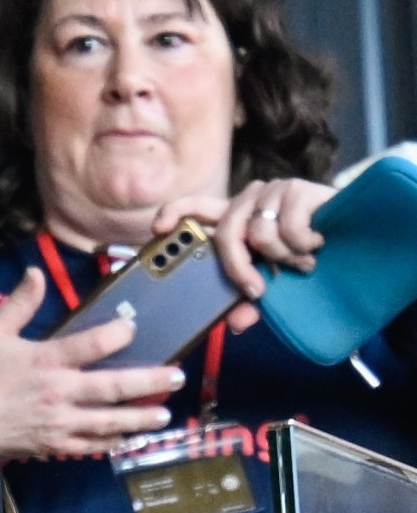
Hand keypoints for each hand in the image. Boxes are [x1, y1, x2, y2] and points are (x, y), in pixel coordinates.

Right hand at [0, 267, 183, 458]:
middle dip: (149, 382)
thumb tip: (37, 273)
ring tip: (165, 416)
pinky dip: (112, 442)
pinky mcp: (55, 443)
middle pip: (113, 387)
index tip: (134, 326)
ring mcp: (61, 422)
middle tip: (177, 377)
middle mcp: (61, 392)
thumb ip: (19, 303)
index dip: (117, 334)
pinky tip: (128, 439)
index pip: (92, 345)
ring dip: (140, 418)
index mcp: (47, 360)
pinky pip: (90, 445)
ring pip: (110, 421)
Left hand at [153, 178, 331, 331]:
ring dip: (285, 258)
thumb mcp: (271, 278)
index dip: (173, 214)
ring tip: (303, 261)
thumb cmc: (304, 256)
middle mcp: (247, 200)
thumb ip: (248, 298)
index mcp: (233, 217)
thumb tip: (236, 323)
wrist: (354, 240)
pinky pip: (290, 228)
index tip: (158, 230)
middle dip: (239, 267)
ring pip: (260, 234)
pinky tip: (317, 244)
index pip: (194, 206)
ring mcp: (271, 192)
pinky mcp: (297, 189)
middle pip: (226, 232)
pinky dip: (305, 246)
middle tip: (256, 290)